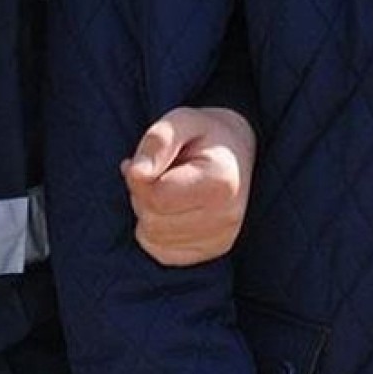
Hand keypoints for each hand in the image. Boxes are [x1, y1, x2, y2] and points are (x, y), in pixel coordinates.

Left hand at [121, 107, 256, 266]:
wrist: (237, 151)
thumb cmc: (204, 133)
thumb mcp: (180, 121)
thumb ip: (156, 142)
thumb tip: (135, 173)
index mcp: (221, 184)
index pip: (155, 198)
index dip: (139, 178)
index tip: (150, 160)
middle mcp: (227, 218)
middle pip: (153, 221)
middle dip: (143, 195)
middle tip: (160, 173)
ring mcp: (222, 239)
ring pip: (154, 238)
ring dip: (148, 213)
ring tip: (167, 189)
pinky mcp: (213, 251)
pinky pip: (162, 253)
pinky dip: (155, 232)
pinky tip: (170, 210)